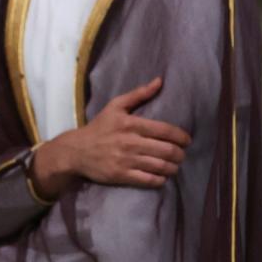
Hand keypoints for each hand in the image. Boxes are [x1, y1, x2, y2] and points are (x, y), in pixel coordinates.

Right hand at [32, 77, 191, 197]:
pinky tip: (161, 176)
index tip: (186, 141)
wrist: (76, 151)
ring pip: (161, 166)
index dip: (182, 137)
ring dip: (173, 168)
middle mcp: (130, 142)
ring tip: (173, 166)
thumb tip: (160, 81)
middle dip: (180, 154)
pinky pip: (149, 180)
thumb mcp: (115, 106)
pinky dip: (160, 180)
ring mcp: (126, 160)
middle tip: (181, 155)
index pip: (166, 131)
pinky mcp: (121, 175)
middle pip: (167, 150)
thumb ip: (139, 94)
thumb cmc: (99, 128)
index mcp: (131, 124)